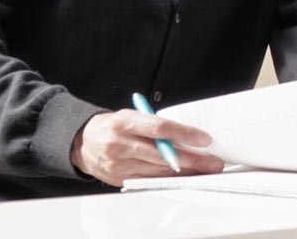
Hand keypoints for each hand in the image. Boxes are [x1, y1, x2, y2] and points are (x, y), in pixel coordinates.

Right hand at [70, 110, 223, 186]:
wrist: (82, 143)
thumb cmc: (114, 126)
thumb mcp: (132, 116)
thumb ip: (155, 125)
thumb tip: (188, 135)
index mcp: (124, 122)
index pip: (159, 128)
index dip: (184, 134)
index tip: (204, 139)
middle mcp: (121, 144)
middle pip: (163, 154)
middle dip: (193, 159)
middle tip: (214, 162)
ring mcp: (119, 164)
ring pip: (159, 170)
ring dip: (186, 171)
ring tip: (206, 170)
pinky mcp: (120, 179)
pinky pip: (151, 180)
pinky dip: (170, 179)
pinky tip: (186, 177)